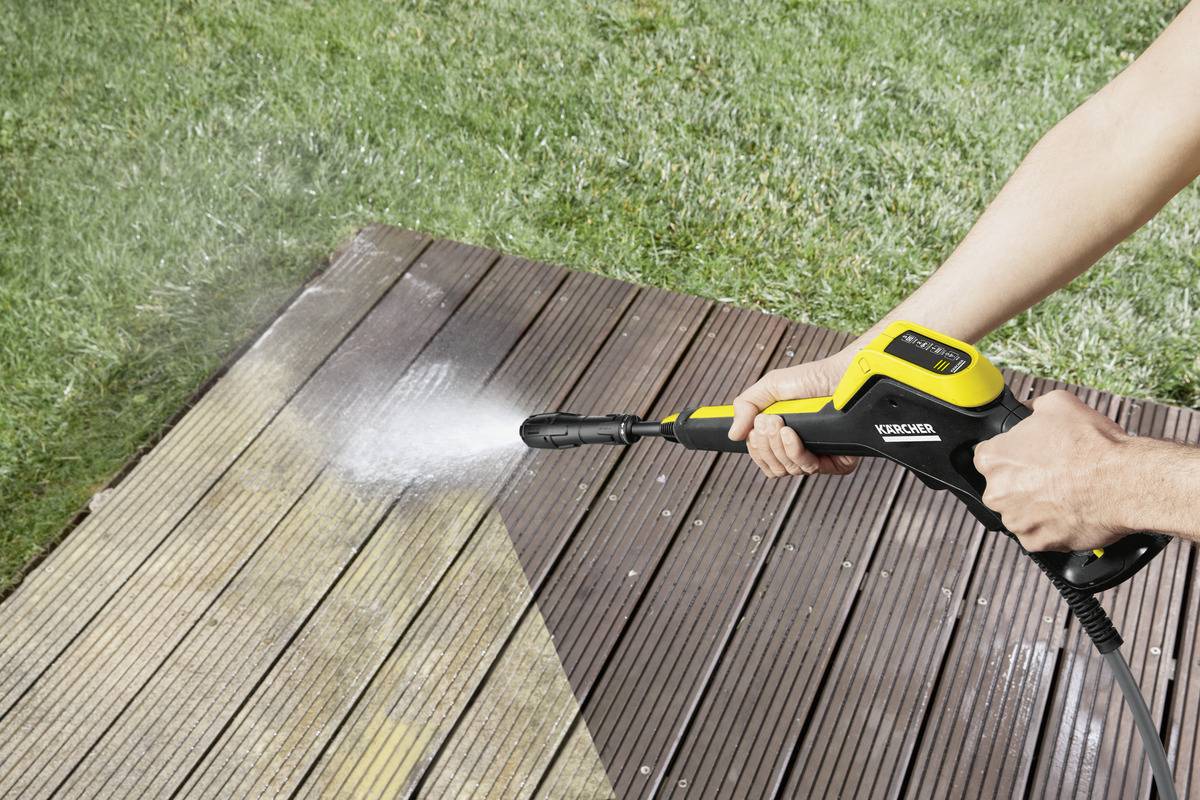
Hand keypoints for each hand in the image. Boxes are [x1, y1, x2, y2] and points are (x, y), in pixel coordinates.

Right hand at [729, 351, 859, 478]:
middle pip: (772, 467)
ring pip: (788, 469)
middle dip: (765, 444)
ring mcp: (819, 455)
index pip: (762, 458)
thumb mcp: (771, 386)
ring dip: (778, 446)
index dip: (755, 448)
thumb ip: (746, 406)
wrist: (844, 375)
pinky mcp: (837, 461)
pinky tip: (792, 434)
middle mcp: (801, 449)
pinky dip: (795, 452)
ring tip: (780, 423)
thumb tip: (733, 434)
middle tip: (769, 421)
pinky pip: (809, 469)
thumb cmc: (814, 378)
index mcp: (784, 436)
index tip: (754, 429)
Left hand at [973, 389, 1131, 551]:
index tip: (1029, 456)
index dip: (1012, 454)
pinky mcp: (1036, 542)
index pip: (989, 455)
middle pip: (1003, 486)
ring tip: (1065, 493)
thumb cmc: (1092, 445)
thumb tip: (1030, 409)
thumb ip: (1034, 407)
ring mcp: (1015, 520)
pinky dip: (1051, 527)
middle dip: (1023, 482)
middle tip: (1052, 475)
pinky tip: (1069, 511)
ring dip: (1037, 505)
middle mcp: (996, 492)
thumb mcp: (1058, 404)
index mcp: (993, 459)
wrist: (1123, 481)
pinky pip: (1037, 535)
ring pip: (1020, 512)